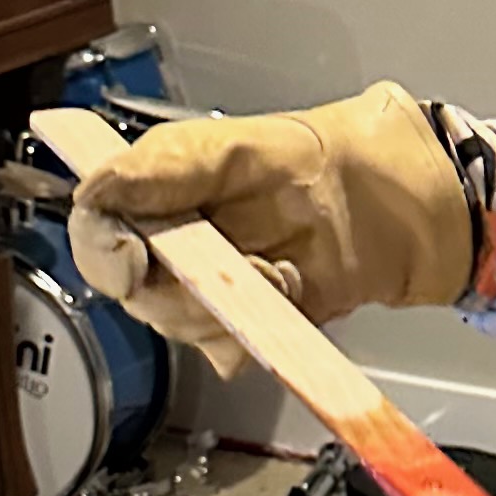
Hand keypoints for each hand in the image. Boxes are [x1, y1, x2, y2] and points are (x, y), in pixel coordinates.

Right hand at [66, 83, 472, 366]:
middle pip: (134, 291)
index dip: (104, 251)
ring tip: (283, 271)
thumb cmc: (325, 159)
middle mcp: (176, 243)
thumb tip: (96, 189)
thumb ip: (164, 167)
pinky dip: (259, 332)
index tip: (134, 257)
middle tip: (244, 260)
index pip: (97, 231)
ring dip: (232, 306)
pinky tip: (293, 295)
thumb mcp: (239, 144)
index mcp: (160, 191)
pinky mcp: (252, 324)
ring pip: (180, 325)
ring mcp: (213, 288)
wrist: (399, 202)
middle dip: (184, 286)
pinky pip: (227, 351)